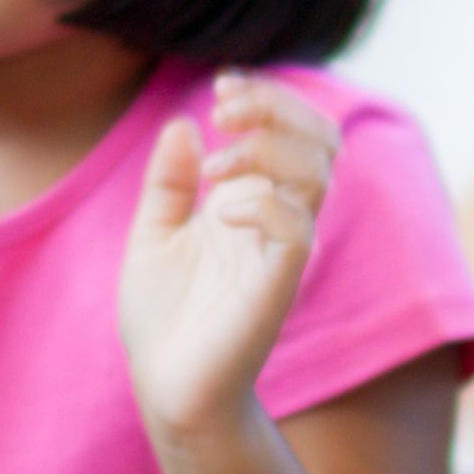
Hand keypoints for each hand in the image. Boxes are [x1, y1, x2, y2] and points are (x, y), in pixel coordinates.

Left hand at [119, 75, 339, 440]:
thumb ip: (169, 183)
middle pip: (321, 140)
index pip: (293, 130)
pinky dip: (262, 203)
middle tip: (224, 105)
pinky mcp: (276, 286)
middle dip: (278, 107)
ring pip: (316, 174)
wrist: (166, 389)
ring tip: (216, 169)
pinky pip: (296, 229)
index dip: (268, 96)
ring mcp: (280, 252)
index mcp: (252, 202)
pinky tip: (220, 213)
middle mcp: (277, 220)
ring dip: (267, 148)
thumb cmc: (163, 320)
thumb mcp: (152, 235)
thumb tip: (183, 125)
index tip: (221, 84)